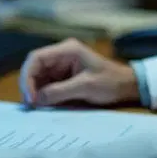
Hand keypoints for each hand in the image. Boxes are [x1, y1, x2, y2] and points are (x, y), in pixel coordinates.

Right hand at [19, 38, 139, 106]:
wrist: (127, 86)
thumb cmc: (110, 82)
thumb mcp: (85, 87)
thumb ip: (60, 91)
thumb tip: (36, 100)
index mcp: (67, 50)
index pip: (36, 58)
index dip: (28, 76)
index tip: (30, 97)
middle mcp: (61, 55)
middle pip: (35, 67)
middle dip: (29, 85)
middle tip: (30, 105)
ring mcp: (61, 65)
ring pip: (38, 76)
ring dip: (34, 91)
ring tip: (35, 107)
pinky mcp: (63, 77)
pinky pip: (46, 84)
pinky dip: (42, 94)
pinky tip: (42, 105)